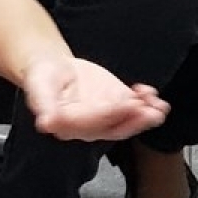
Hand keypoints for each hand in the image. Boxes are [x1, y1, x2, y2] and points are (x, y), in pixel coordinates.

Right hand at [22, 55, 169, 141]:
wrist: (54, 69)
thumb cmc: (43, 78)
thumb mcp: (38, 87)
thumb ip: (43, 104)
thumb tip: (46, 123)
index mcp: (69, 126)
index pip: (92, 123)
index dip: (110, 115)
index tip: (127, 104)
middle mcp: (90, 126)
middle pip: (115, 128)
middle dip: (135, 121)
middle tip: (150, 111)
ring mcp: (106, 116)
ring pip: (128, 121)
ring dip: (146, 116)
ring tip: (160, 107)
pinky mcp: (116, 104)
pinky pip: (134, 107)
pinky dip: (147, 102)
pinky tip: (152, 93)